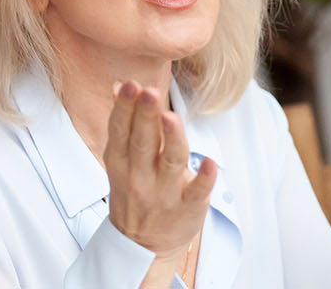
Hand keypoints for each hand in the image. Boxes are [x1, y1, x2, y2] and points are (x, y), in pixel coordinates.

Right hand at [103, 81, 214, 262]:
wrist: (142, 246)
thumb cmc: (135, 191)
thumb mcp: (121, 161)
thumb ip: (124, 124)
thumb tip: (120, 85)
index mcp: (121, 162)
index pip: (121, 131)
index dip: (125, 108)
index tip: (130, 85)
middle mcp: (140, 177)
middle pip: (143, 143)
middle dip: (144, 117)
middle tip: (148, 92)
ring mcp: (164, 194)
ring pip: (170, 163)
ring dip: (171, 140)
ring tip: (171, 118)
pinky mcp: (188, 209)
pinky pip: (197, 193)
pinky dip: (203, 179)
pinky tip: (210, 163)